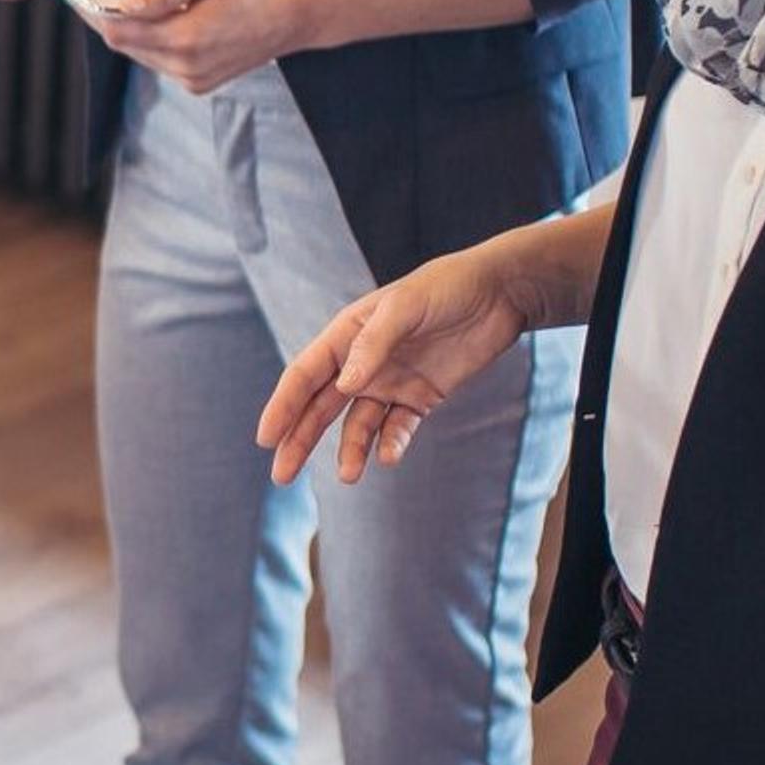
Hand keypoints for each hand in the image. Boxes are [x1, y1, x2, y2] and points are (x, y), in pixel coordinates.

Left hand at [94, 0, 312, 93]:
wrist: (297, 14)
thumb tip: (125, 4)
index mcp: (186, 38)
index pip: (120, 34)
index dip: (96, 16)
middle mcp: (187, 66)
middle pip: (126, 47)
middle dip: (112, 23)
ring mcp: (193, 79)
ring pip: (143, 56)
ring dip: (136, 34)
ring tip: (141, 7)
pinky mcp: (200, 83)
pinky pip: (162, 64)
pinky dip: (156, 44)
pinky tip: (169, 23)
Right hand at [258, 243, 535, 484]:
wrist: (498, 294)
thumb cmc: (445, 288)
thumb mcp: (405, 307)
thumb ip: (373, 344)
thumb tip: (344, 385)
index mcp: (346, 335)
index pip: (304, 376)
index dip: (282, 407)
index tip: (265, 438)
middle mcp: (362, 363)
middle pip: (321, 407)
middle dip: (299, 439)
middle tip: (281, 476)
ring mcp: (391, 382)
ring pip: (357, 424)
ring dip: (349, 450)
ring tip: (348, 476)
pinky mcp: (422, 397)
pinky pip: (399, 427)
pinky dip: (392, 444)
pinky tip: (389, 458)